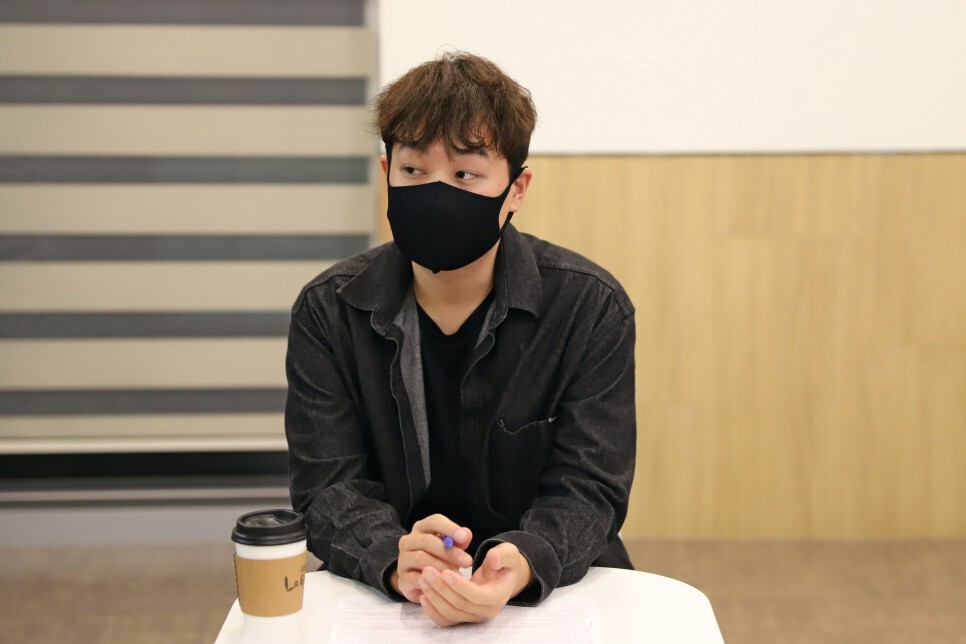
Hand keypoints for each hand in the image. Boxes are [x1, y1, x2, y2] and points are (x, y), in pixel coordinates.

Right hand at [390, 514, 472, 601]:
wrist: (419, 582)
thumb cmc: (438, 559)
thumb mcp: (451, 548)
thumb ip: (459, 541)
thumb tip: (466, 534)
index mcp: (422, 528)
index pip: (434, 521)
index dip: (450, 528)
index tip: (464, 538)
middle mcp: (409, 540)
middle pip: (427, 540)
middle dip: (449, 551)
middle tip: (467, 561)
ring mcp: (403, 559)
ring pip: (421, 558)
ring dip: (442, 566)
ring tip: (457, 575)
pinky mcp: (402, 577)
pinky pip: (415, 577)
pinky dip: (431, 580)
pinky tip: (443, 584)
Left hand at [417, 542, 533, 626]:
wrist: (503, 576)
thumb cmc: (504, 563)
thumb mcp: (508, 554)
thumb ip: (503, 555)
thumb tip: (494, 558)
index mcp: (498, 596)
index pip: (477, 596)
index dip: (459, 586)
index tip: (445, 571)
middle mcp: (486, 611)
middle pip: (460, 606)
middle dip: (441, 588)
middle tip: (427, 570)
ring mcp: (474, 617)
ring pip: (450, 613)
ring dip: (434, 597)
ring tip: (423, 577)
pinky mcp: (463, 618)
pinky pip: (445, 620)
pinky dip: (432, 611)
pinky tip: (422, 596)